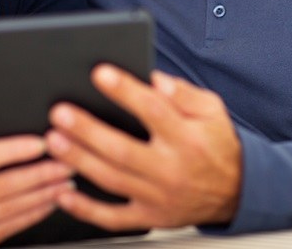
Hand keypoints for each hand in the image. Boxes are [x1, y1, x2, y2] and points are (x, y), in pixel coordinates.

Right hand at [0, 118, 73, 248]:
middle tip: (67, 163)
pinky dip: (34, 213)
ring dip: (43, 194)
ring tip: (65, 181)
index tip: (41, 142)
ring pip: (11, 208)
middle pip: (3, 185)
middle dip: (40, 173)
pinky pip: (10, 227)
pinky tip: (51, 200)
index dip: (13, 150)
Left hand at [45, 66, 241, 230]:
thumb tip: (155, 79)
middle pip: (122, 149)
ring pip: (112, 180)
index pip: (153, 110)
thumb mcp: (212, 110)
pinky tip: (62, 194)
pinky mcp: (150, 217)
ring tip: (54, 142)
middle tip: (60, 113)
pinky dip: (85, 210)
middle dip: (87, 131)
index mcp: (187, 138)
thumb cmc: (216, 144)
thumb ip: (184, 93)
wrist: (237, 191)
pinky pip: (113, 218)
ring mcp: (159, 197)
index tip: (99, 73)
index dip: (125, 90)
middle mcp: (171, 169)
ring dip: (79, 161)